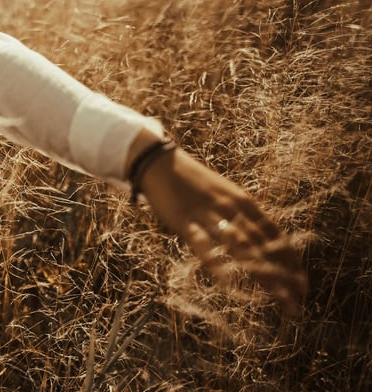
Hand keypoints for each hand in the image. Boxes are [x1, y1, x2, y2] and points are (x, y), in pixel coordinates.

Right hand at [131, 134, 307, 315]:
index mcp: (244, 202)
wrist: (160, 162)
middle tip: (299, 299)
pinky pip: (203, 245)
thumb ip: (240, 215)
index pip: (275, 235)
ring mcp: (209, 215)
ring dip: (263, 273)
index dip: (290, 260)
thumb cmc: (192, 182)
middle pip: (263, 245)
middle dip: (284, 274)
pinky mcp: (186, 221)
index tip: (302, 284)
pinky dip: (217, 263)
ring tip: (279, 296)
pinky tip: (228, 282)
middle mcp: (232, 209)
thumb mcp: (224, 194)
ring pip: (242, 247)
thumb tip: (260, 240)